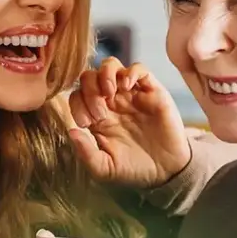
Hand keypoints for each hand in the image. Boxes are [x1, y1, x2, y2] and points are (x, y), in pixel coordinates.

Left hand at [68, 58, 190, 187]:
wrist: (166, 171)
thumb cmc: (134, 169)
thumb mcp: (104, 168)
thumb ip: (86, 153)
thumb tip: (71, 131)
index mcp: (97, 117)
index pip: (77, 96)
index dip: (77, 104)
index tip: (88, 124)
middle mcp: (111, 102)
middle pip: (90, 77)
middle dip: (89, 90)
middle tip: (100, 112)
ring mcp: (130, 94)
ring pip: (111, 66)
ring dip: (104, 75)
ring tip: (109, 93)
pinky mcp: (151, 91)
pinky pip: (138, 69)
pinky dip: (130, 72)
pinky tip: (127, 88)